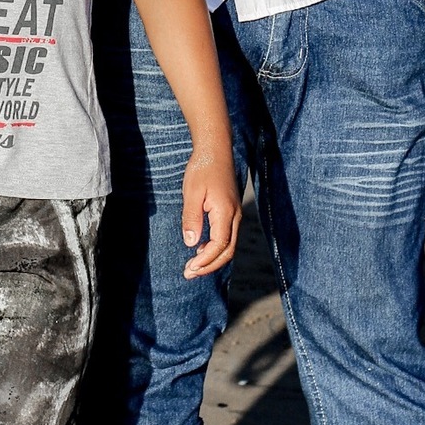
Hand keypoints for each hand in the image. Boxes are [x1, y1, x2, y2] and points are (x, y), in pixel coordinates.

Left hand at [182, 148, 241, 278]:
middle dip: (209, 265)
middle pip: (227, 251)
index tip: (190, 268)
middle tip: (189, 274)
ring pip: (228, 245)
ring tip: (193, 267)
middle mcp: (235, 216)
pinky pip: (227, 236)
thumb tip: (191, 243)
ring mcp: (235, 214)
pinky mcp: (231, 211)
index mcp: (226, 212)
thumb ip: (192, 218)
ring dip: (212, 258)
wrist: (216, 150)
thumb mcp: (192, 192)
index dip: (206, 260)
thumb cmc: (202, 169)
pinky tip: (200, 249)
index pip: (220, 245)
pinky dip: (215, 248)